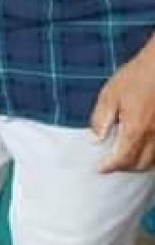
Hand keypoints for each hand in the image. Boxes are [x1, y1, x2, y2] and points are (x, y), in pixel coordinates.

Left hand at [90, 47, 154, 172]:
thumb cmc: (137, 76)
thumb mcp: (110, 95)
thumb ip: (101, 119)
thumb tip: (95, 139)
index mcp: (136, 130)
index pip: (123, 159)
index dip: (110, 166)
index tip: (100, 168)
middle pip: (141, 164)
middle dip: (125, 167)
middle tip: (112, 163)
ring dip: (141, 163)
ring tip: (127, 158)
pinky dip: (153, 155)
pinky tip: (145, 148)